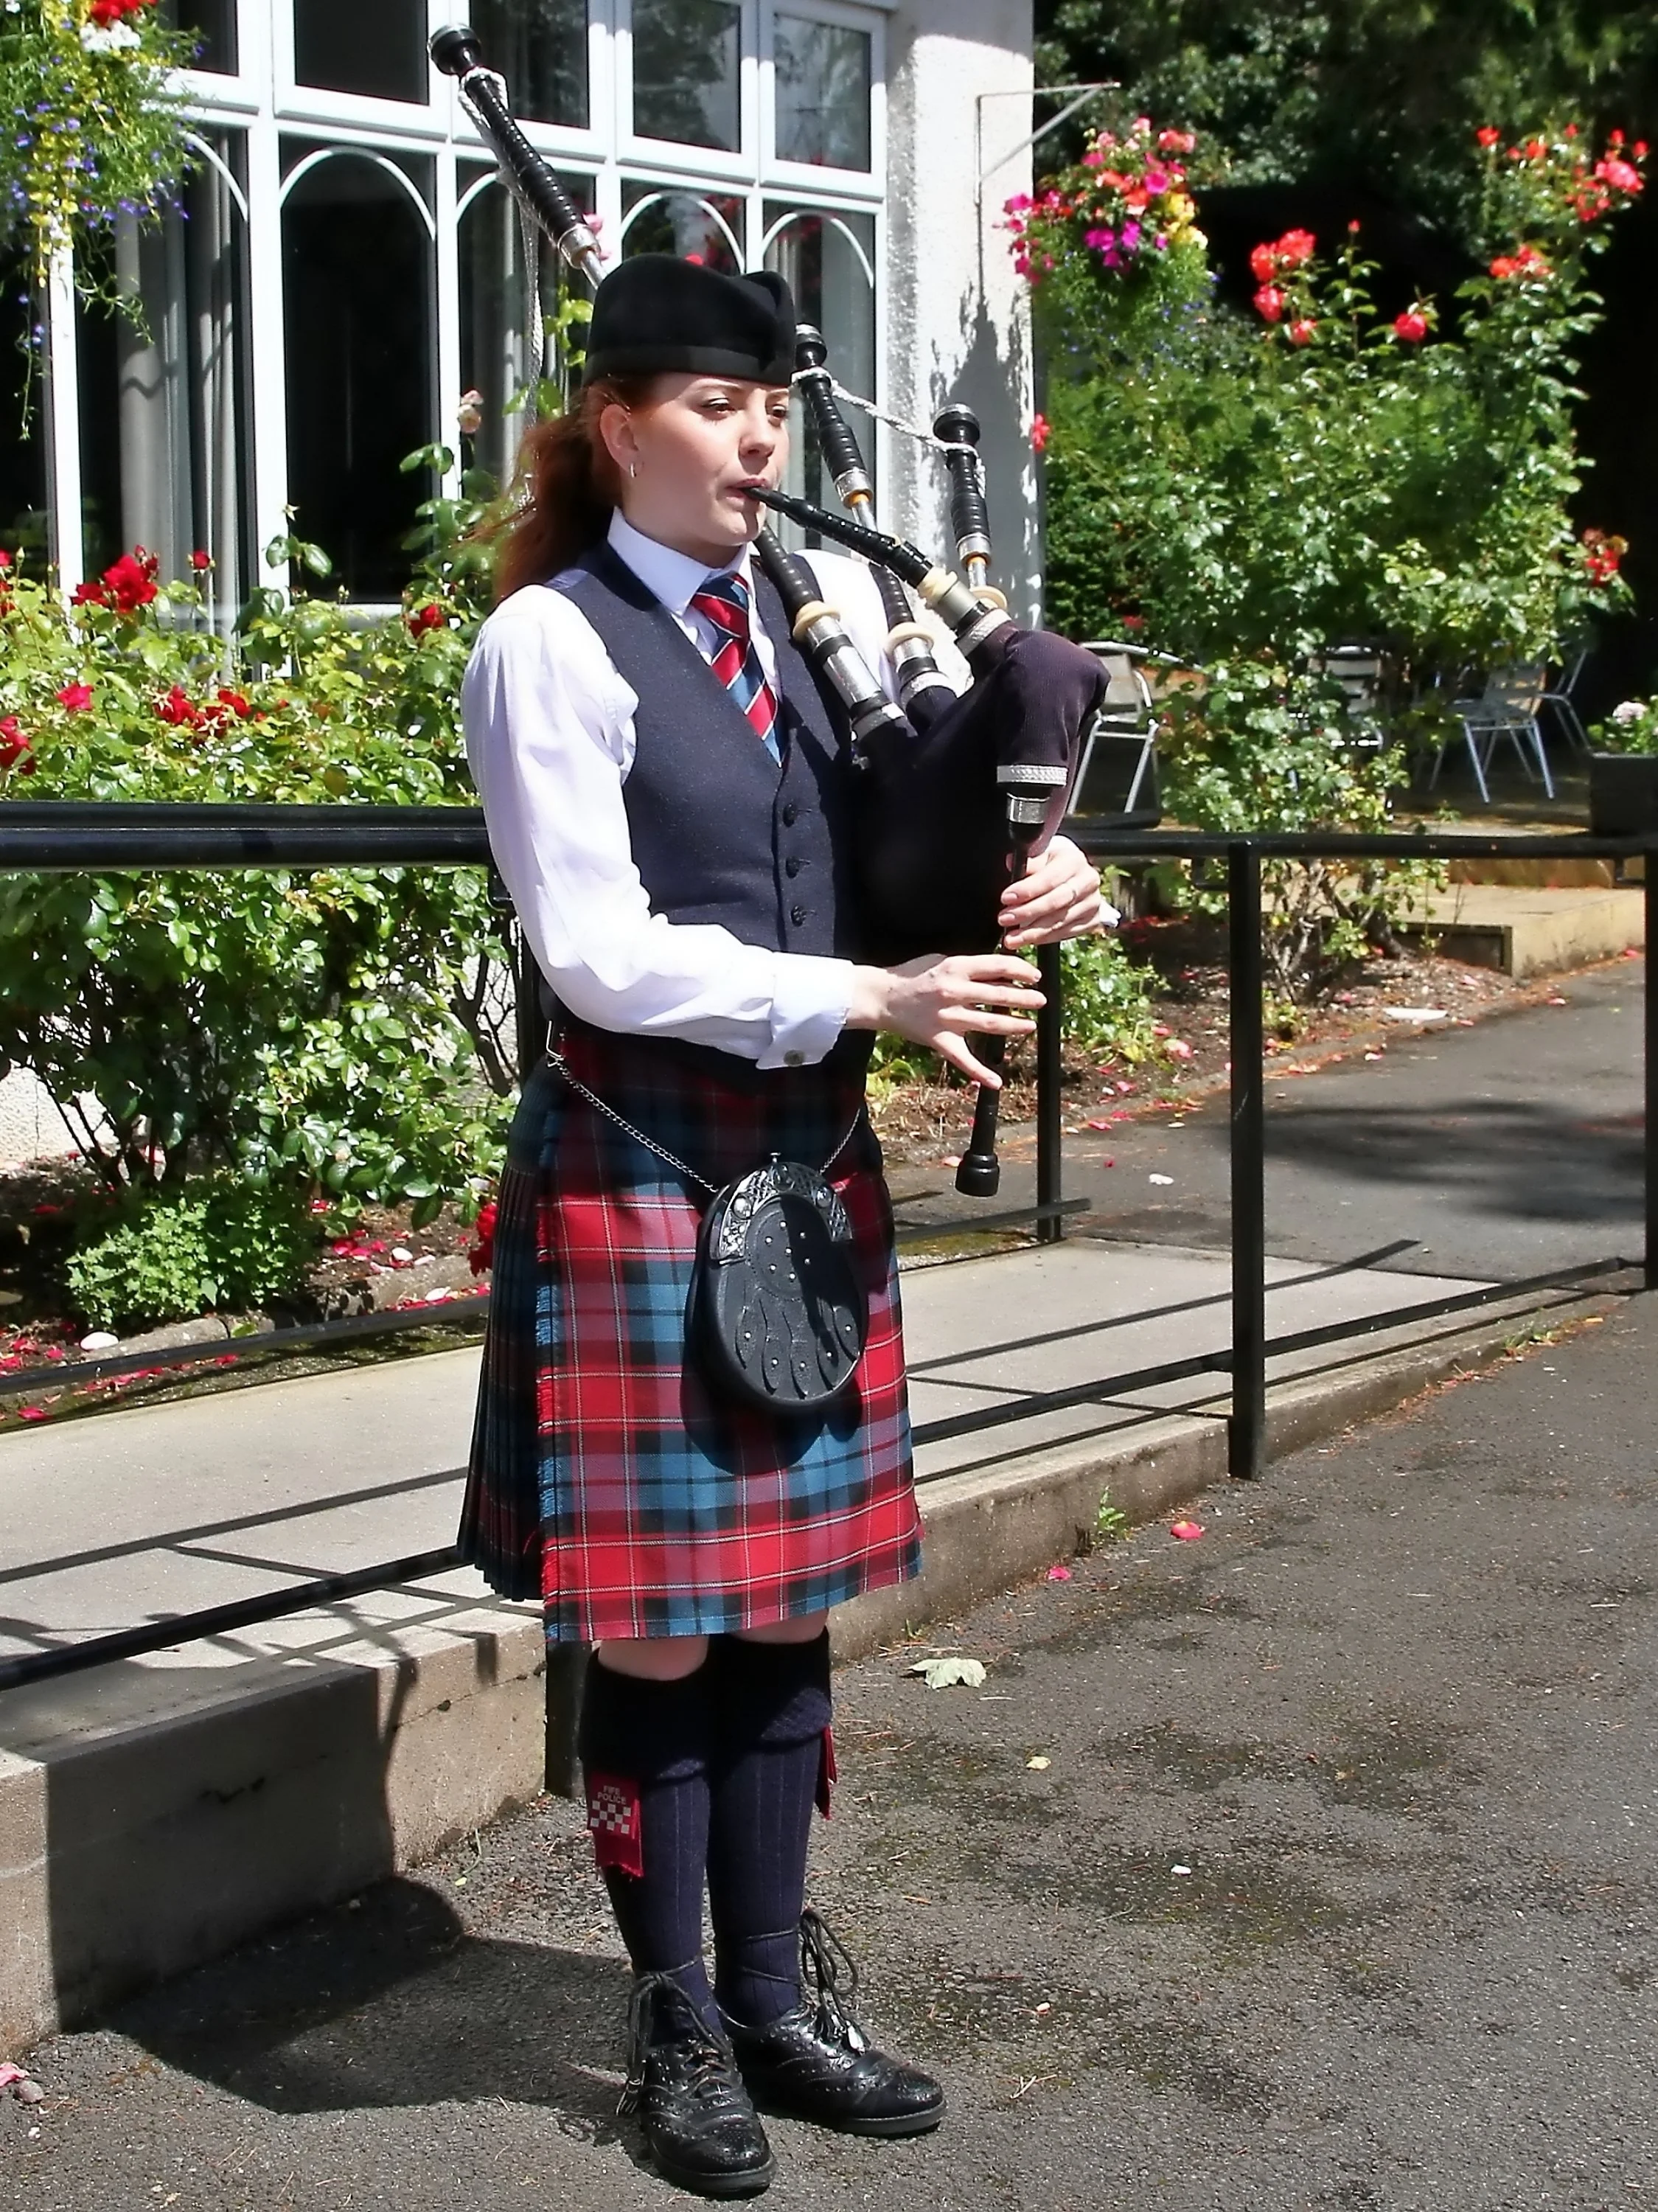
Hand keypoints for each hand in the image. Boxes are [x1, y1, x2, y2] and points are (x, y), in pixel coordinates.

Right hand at [845, 952, 1043, 1087]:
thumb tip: (1002, 974)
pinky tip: (997, 1082)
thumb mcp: (942, 960)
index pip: (998, 967)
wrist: (881, 998)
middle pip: (998, 995)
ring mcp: (947, 1018)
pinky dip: (979, 1073)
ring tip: (1029, 1025)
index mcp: (956, 968)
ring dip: (1013, 1025)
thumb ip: (970, 967)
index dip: (1021, 971)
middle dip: (1024, 998)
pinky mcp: (939, 1039)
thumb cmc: (913, 975)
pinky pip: (962, 1059)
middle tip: (1040, 1001)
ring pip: (988, 1023)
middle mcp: (954, 992)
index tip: (1035, 976)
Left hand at [999, 834, 1113, 946]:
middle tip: (1005, 919)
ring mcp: (1092, 903)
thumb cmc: (1052, 868)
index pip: (1049, 878)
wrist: (1074, 879)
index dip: (1027, 890)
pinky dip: (1044, 938)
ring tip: (1011, 937)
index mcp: (1074, 861)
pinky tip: (1027, 940)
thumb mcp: (1040, 859)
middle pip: (1056, 902)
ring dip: (1032, 932)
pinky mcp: (1092, 920)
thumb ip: (1027, 864)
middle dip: (1027, 912)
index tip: (1006, 898)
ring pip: (1060, 921)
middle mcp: (1088, 881)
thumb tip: (1011, 864)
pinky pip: (1066, 933)